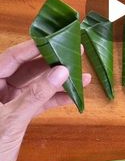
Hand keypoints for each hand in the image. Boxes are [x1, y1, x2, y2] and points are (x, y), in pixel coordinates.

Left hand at [0, 40, 90, 160]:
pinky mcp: (17, 117)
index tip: (56, 39)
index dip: (33, 48)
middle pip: (26, 69)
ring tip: (80, 74)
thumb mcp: (12, 120)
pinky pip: (37, 103)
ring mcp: (8, 103)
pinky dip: (54, 100)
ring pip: (34, 86)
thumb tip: (62, 71)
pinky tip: (73, 97)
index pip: (11, 58)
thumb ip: (37, 95)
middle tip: (75, 52)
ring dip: (56, 82)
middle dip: (50, 63)